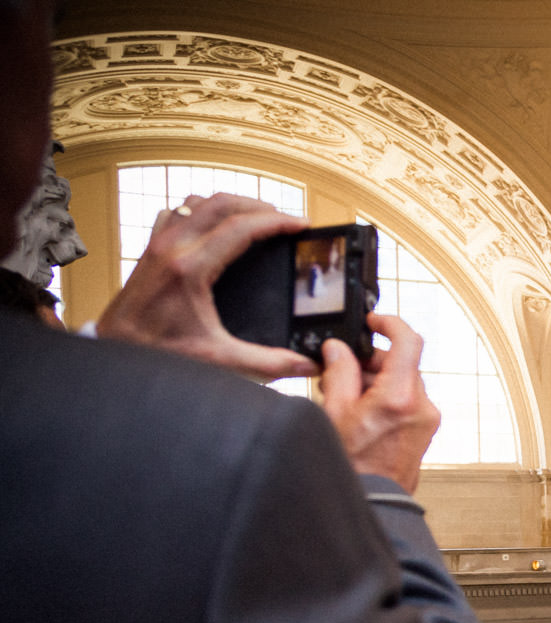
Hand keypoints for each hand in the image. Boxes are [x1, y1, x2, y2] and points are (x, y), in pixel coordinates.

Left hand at [94, 193, 316, 381]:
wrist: (116, 351)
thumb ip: (268, 363)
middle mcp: (171, 248)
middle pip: (221, 203)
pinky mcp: (150, 249)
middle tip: (284, 219)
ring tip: (255, 217)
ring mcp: (157, 244)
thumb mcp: (219, 359)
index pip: (241, 228)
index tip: (300, 224)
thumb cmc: (157, 353)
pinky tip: (215, 225)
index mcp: (190, 269)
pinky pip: (178, 212)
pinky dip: (202, 210)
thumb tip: (306, 364)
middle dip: (259, 206)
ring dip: (230, 204)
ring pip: (198, 202)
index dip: (277, 222)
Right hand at [319, 313, 437, 493]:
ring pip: (403, 383)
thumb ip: (338, 374)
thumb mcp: (333, 413)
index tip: (374, 322)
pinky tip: (360, 412)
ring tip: (346, 398)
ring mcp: (427, 421)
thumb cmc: (352, 469)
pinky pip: (408, 402)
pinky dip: (386, 397)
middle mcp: (421, 407)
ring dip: (376, 381)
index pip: (409, 341)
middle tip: (341, 370)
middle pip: (402, 364)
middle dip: (371, 362)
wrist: (372, 504)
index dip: (390, 323)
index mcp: (400, 397)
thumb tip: (338, 350)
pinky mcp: (425, 433)